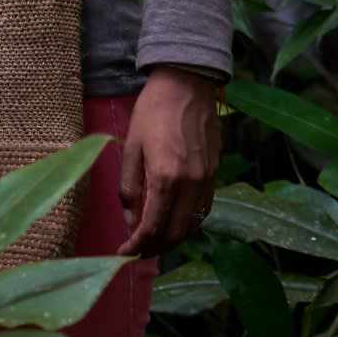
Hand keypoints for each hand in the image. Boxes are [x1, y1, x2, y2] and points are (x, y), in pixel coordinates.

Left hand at [118, 66, 222, 257]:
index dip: (137, 245)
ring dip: (172, 239)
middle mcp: (190, 183)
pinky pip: (203, 209)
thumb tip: (131, 220)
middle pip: (175, 233)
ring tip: (153, 241)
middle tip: (136, 251)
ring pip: (192, 225)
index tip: (123, 253)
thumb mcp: (131, 147)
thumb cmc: (153, 110)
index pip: (153, 226)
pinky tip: (174, 221)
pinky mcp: (215, 173)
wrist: (187, 83)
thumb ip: (130, 187)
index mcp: (166, 177)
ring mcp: (206, 179)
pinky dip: (188, 222)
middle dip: (154, 248)